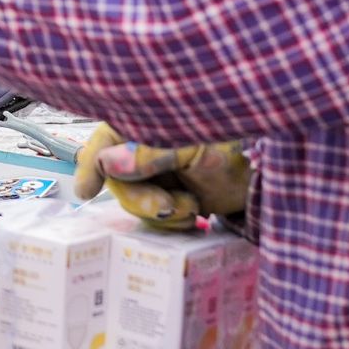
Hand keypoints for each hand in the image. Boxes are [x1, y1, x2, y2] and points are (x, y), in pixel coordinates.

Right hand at [73, 126, 250, 230]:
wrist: (263, 175)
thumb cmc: (230, 144)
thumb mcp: (189, 145)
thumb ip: (148, 152)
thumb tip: (108, 161)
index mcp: (142, 126)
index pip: (103, 143)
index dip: (89, 166)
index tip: (85, 191)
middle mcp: (143, 150)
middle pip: (117, 181)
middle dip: (141, 198)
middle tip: (168, 206)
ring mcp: (155, 176)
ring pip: (134, 202)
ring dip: (161, 212)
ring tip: (191, 206)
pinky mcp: (169, 199)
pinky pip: (153, 219)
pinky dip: (171, 222)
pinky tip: (193, 215)